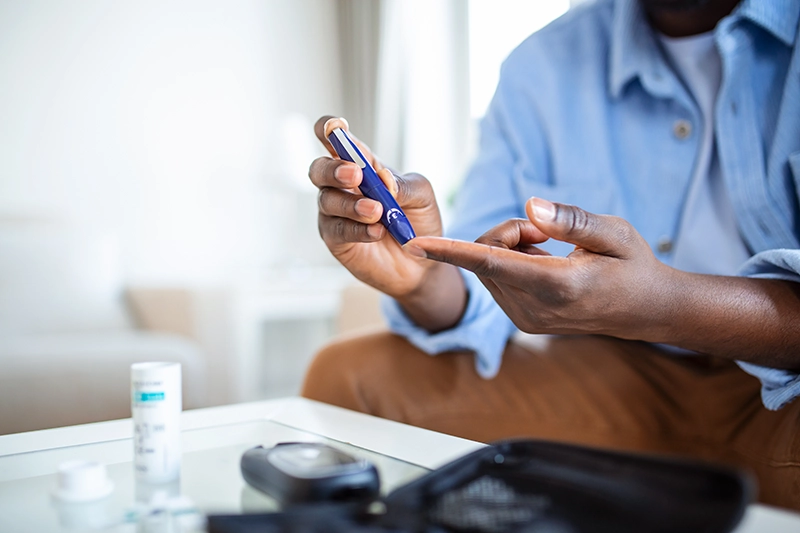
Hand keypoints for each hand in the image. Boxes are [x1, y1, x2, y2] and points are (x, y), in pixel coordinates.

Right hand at [309, 116, 444, 298]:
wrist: (422, 263)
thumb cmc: (418, 222)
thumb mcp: (421, 195)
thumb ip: (402, 183)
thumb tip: (382, 179)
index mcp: (361, 165)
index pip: (336, 140)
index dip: (329, 129)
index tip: (335, 128)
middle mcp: (342, 186)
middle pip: (319, 168)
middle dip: (333, 168)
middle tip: (356, 175)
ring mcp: (335, 213)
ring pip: (327, 200)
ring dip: (352, 204)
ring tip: (377, 212)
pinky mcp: (336, 239)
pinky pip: (338, 230)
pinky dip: (357, 229)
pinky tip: (377, 231)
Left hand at [406, 197, 677, 340]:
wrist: (646, 311)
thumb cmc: (633, 265)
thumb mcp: (616, 233)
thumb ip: (572, 220)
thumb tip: (530, 207)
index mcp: (557, 285)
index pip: (491, 263)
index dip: (451, 251)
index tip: (414, 244)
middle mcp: (534, 309)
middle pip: (487, 258)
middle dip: (506, 232)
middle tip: (546, 229)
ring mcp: (526, 320)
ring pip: (488, 270)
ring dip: (508, 248)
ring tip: (551, 249)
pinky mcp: (523, 322)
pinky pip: (496, 281)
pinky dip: (509, 263)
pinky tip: (544, 264)